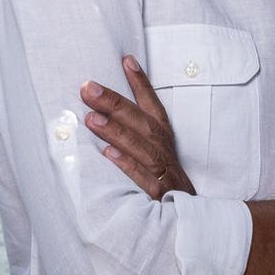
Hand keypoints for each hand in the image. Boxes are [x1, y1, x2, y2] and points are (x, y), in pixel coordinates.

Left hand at [81, 55, 195, 198]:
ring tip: (90, 118)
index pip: (152, 104)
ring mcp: (162, 170)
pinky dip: (127, 166)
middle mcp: (163, 148)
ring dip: (116, 131)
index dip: (141, 82)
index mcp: (163, 135)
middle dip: (115, 103)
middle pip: (141, 121)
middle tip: (89, 88)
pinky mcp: (159, 193)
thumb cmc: (163, 176)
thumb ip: (134, 127)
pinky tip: (107, 154)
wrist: (185, 214)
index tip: (126, 59)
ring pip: (140, 147)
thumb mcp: (154, 149)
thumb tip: (105, 106)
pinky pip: (143, 178)